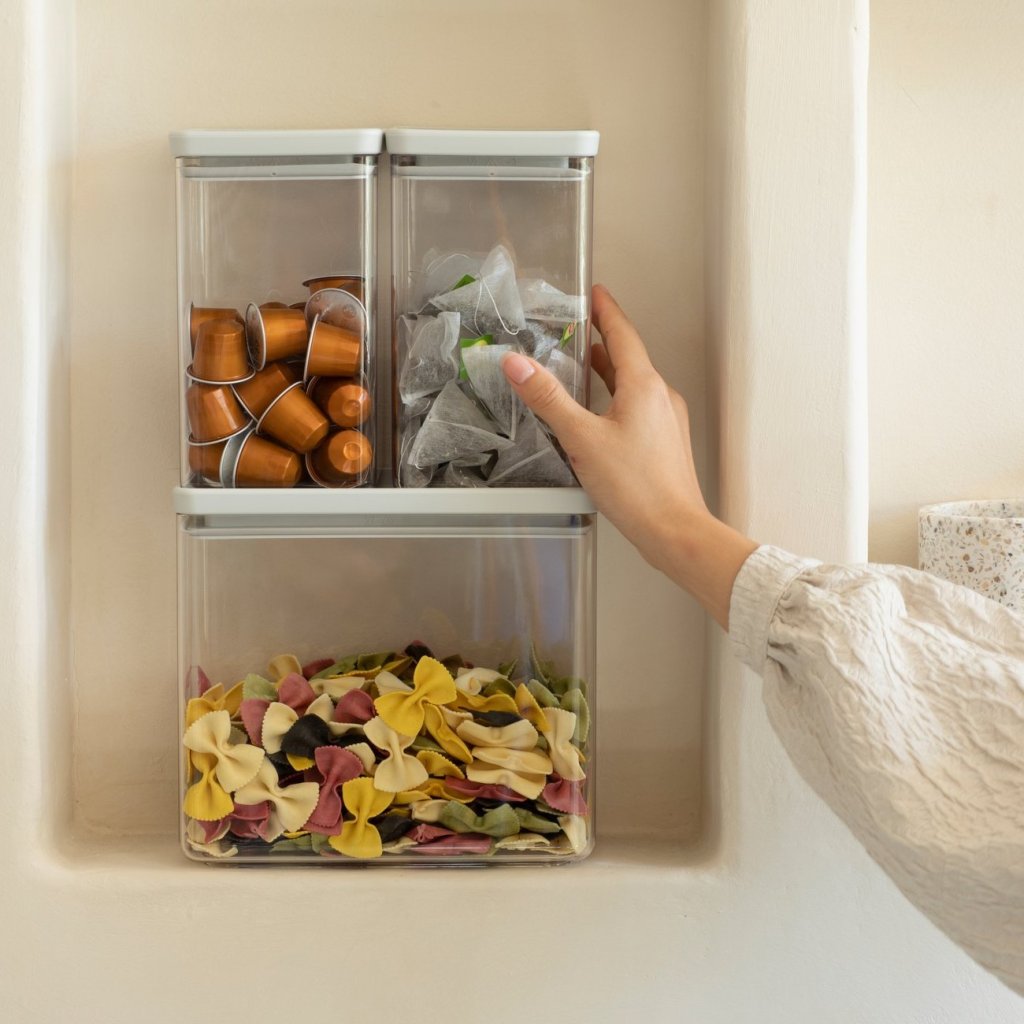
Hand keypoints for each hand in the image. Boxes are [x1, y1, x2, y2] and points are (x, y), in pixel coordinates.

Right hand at [501, 285, 757, 628]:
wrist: (675, 530)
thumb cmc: (635, 487)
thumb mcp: (581, 439)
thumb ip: (548, 399)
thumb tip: (516, 363)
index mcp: (643, 385)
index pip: (622, 334)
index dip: (605, 311)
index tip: (594, 292)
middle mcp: (661, 396)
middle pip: (628, 358)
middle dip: (602, 342)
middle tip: (577, 330)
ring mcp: (667, 420)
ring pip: (634, 385)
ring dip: (609, 373)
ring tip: (583, 369)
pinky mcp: (665, 443)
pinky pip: (640, 408)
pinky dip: (618, 399)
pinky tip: (601, 418)